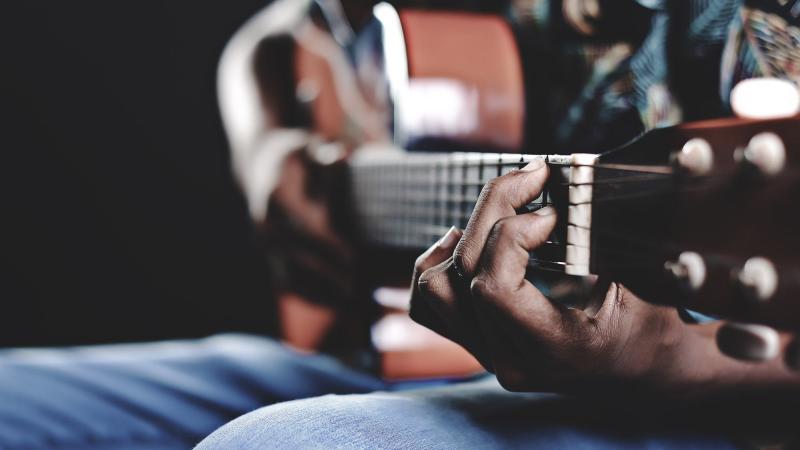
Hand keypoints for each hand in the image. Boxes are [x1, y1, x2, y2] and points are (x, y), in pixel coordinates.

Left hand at [409, 159, 799, 396]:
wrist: (645, 372)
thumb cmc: (651, 325)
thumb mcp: (642, 284)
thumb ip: (600, 238)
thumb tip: (565, 178)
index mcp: (554, 349)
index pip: (492, 288)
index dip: (513, 235)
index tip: (553, 212)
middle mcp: (511, 358)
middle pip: (464, 274)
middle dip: (495, 209)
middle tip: (532, 178)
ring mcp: (489, 353)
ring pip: (435, 290)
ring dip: (462, 238)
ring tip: (499, 211)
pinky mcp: (479, 341)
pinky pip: (430, 304)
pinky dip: (438, 264)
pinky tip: (465, 239)